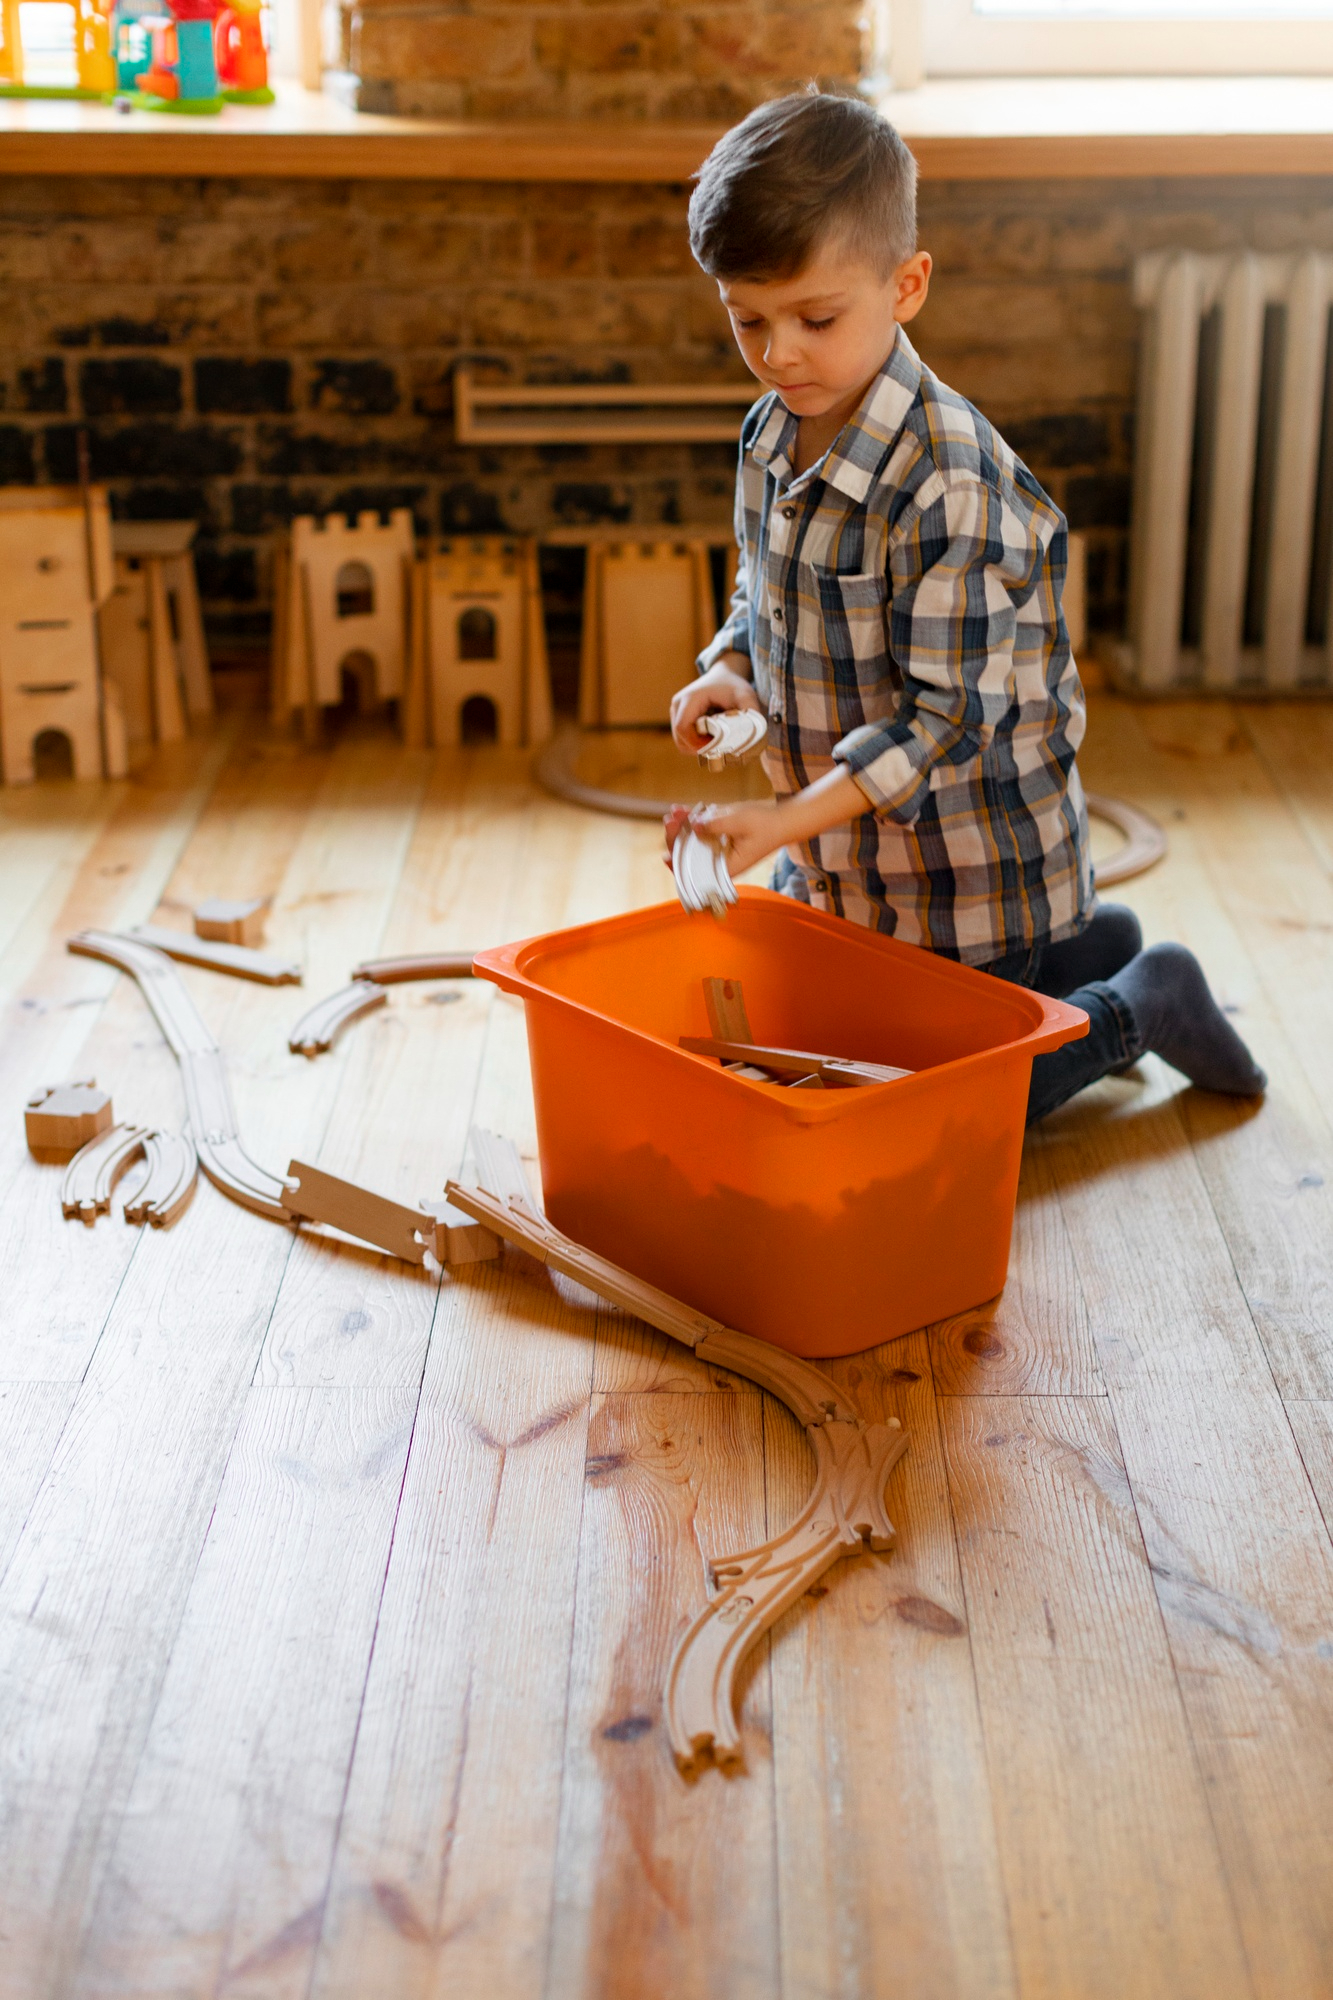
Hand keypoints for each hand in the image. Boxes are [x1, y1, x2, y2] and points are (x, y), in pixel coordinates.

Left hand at [663, 800, 789, 881]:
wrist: (783, 820)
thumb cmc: (767, 825)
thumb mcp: (741, 822)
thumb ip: (716, 824)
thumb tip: (695, 825)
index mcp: (725, 867)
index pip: (695, 872)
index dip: (678, 865)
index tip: (666, 855)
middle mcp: (718, 861)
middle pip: (689, 855)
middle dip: (676, 838)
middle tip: (671, 820)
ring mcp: (717, 848)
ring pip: (691, 842)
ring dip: (681, 827)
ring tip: (675, 812)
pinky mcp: (719, 836)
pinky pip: (700, 831)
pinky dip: (690, 821)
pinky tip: (682, 810)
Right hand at [669, 657, 762, 754]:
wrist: (723, 674)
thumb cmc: (733, 685)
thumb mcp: (746, 696)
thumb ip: (751, 714)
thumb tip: (754, 736)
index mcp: (690, 698)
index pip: (683, 728)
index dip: (697, 744)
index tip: (716, 749)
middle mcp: (678, 704)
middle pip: (680, 738)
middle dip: (698, 749)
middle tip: (719, 750)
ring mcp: (675, 711)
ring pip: (680, 741)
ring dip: (696, 748)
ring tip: (716, 745)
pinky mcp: (678, 716)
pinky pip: (682, 738)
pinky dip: (695, 744)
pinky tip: (710, 740)